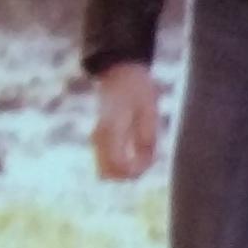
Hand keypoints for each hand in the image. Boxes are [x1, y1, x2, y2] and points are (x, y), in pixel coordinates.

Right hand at [91, 63, 160, 180]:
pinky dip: (125, 164)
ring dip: (127, 170)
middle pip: (107, 174)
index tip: (150, 159)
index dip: (136, 171)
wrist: (120, 73)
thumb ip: (146, 137)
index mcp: (111, 130)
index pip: (117, 166)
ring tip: (146, 152)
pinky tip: (140, 150)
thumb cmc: (138, 89)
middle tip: (149, 158)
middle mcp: (99, 138)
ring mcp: (97, 139)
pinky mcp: (100, 139)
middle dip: (130, 174)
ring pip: (106, 171)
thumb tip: (147, 163)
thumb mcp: (150, 110)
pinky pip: (108, 162)